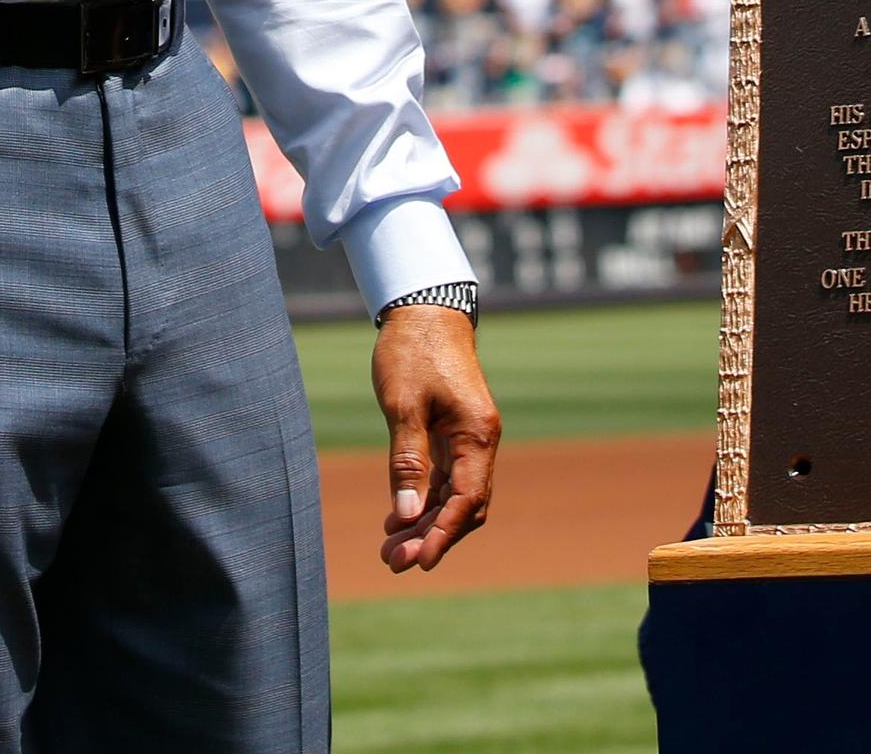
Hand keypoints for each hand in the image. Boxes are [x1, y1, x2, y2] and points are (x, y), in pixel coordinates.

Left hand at [371, 301, 498, 573]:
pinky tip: (396, 519)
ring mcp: (469, 438)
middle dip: (431, 536)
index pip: (466, 500)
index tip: (420, 562)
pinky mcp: (454, 434)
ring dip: (425, 523)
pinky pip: (444, 478)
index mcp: (477, 434)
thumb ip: (407, 459)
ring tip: (389, 550)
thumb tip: (406, 513)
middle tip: (393, 561)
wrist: (425, 309)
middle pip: (463, 505)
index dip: (443, 534)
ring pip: (453, 496)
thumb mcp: (403, 405)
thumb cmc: (412, 351)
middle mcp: (480, 441)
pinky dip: (423, 500)